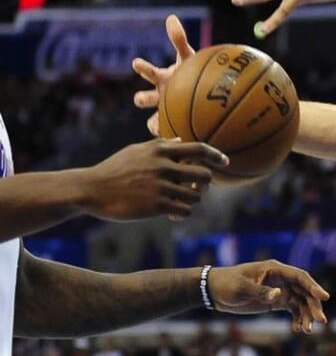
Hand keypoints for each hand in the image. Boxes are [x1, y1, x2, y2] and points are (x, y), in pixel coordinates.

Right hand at [80, 139, 226, 220]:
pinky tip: (173, 214)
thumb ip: (160, 146)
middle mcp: (163, 166)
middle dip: (204, 184)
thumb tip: (181, 141)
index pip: (198, 148)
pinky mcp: (156, 205)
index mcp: (160, 151)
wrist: (91, 189)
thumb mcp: (136, 151)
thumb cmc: (115, 169)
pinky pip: (184, 210)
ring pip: (195, 196)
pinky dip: (182, 212)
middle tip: (195, 188)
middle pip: (204, 175)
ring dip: (192, 200)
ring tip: (179, 201)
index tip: (225, 162)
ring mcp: (160, 186)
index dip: (215, 155)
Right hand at [131, 14, 196, 136]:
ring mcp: (165, 112)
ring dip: (154, 122)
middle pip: (143, 99)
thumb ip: (179, 39)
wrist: (199, 94)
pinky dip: (169, 136)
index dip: (143, 68)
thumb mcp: (188, 57)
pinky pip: (167, 134)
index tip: (137, 62)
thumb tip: (171, 17)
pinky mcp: (172, 125)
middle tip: (140, 98)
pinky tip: (178, 139)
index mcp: (162, 78)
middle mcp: (159, 96)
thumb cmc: (192, 73)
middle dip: (141, 98)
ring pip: (152, 120)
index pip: (148, 72)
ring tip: (158, 126)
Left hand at [207, 260, 329, 333]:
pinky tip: (297, 330)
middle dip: (313, 306)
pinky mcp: (276, 301)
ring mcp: (280, 290)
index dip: (314, 286)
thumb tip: (278, 295)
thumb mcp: (241, 288)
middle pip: (305, 291)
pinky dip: (297, 319)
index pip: (300, 277)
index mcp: (275, 269)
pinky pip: (292, 310)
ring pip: (301, 302)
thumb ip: (260, 291)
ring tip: (307, 331)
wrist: (214, 291)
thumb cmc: (227, 285)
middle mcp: (281, 279)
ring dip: (306, 315)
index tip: (324, 298)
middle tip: (321, 321)